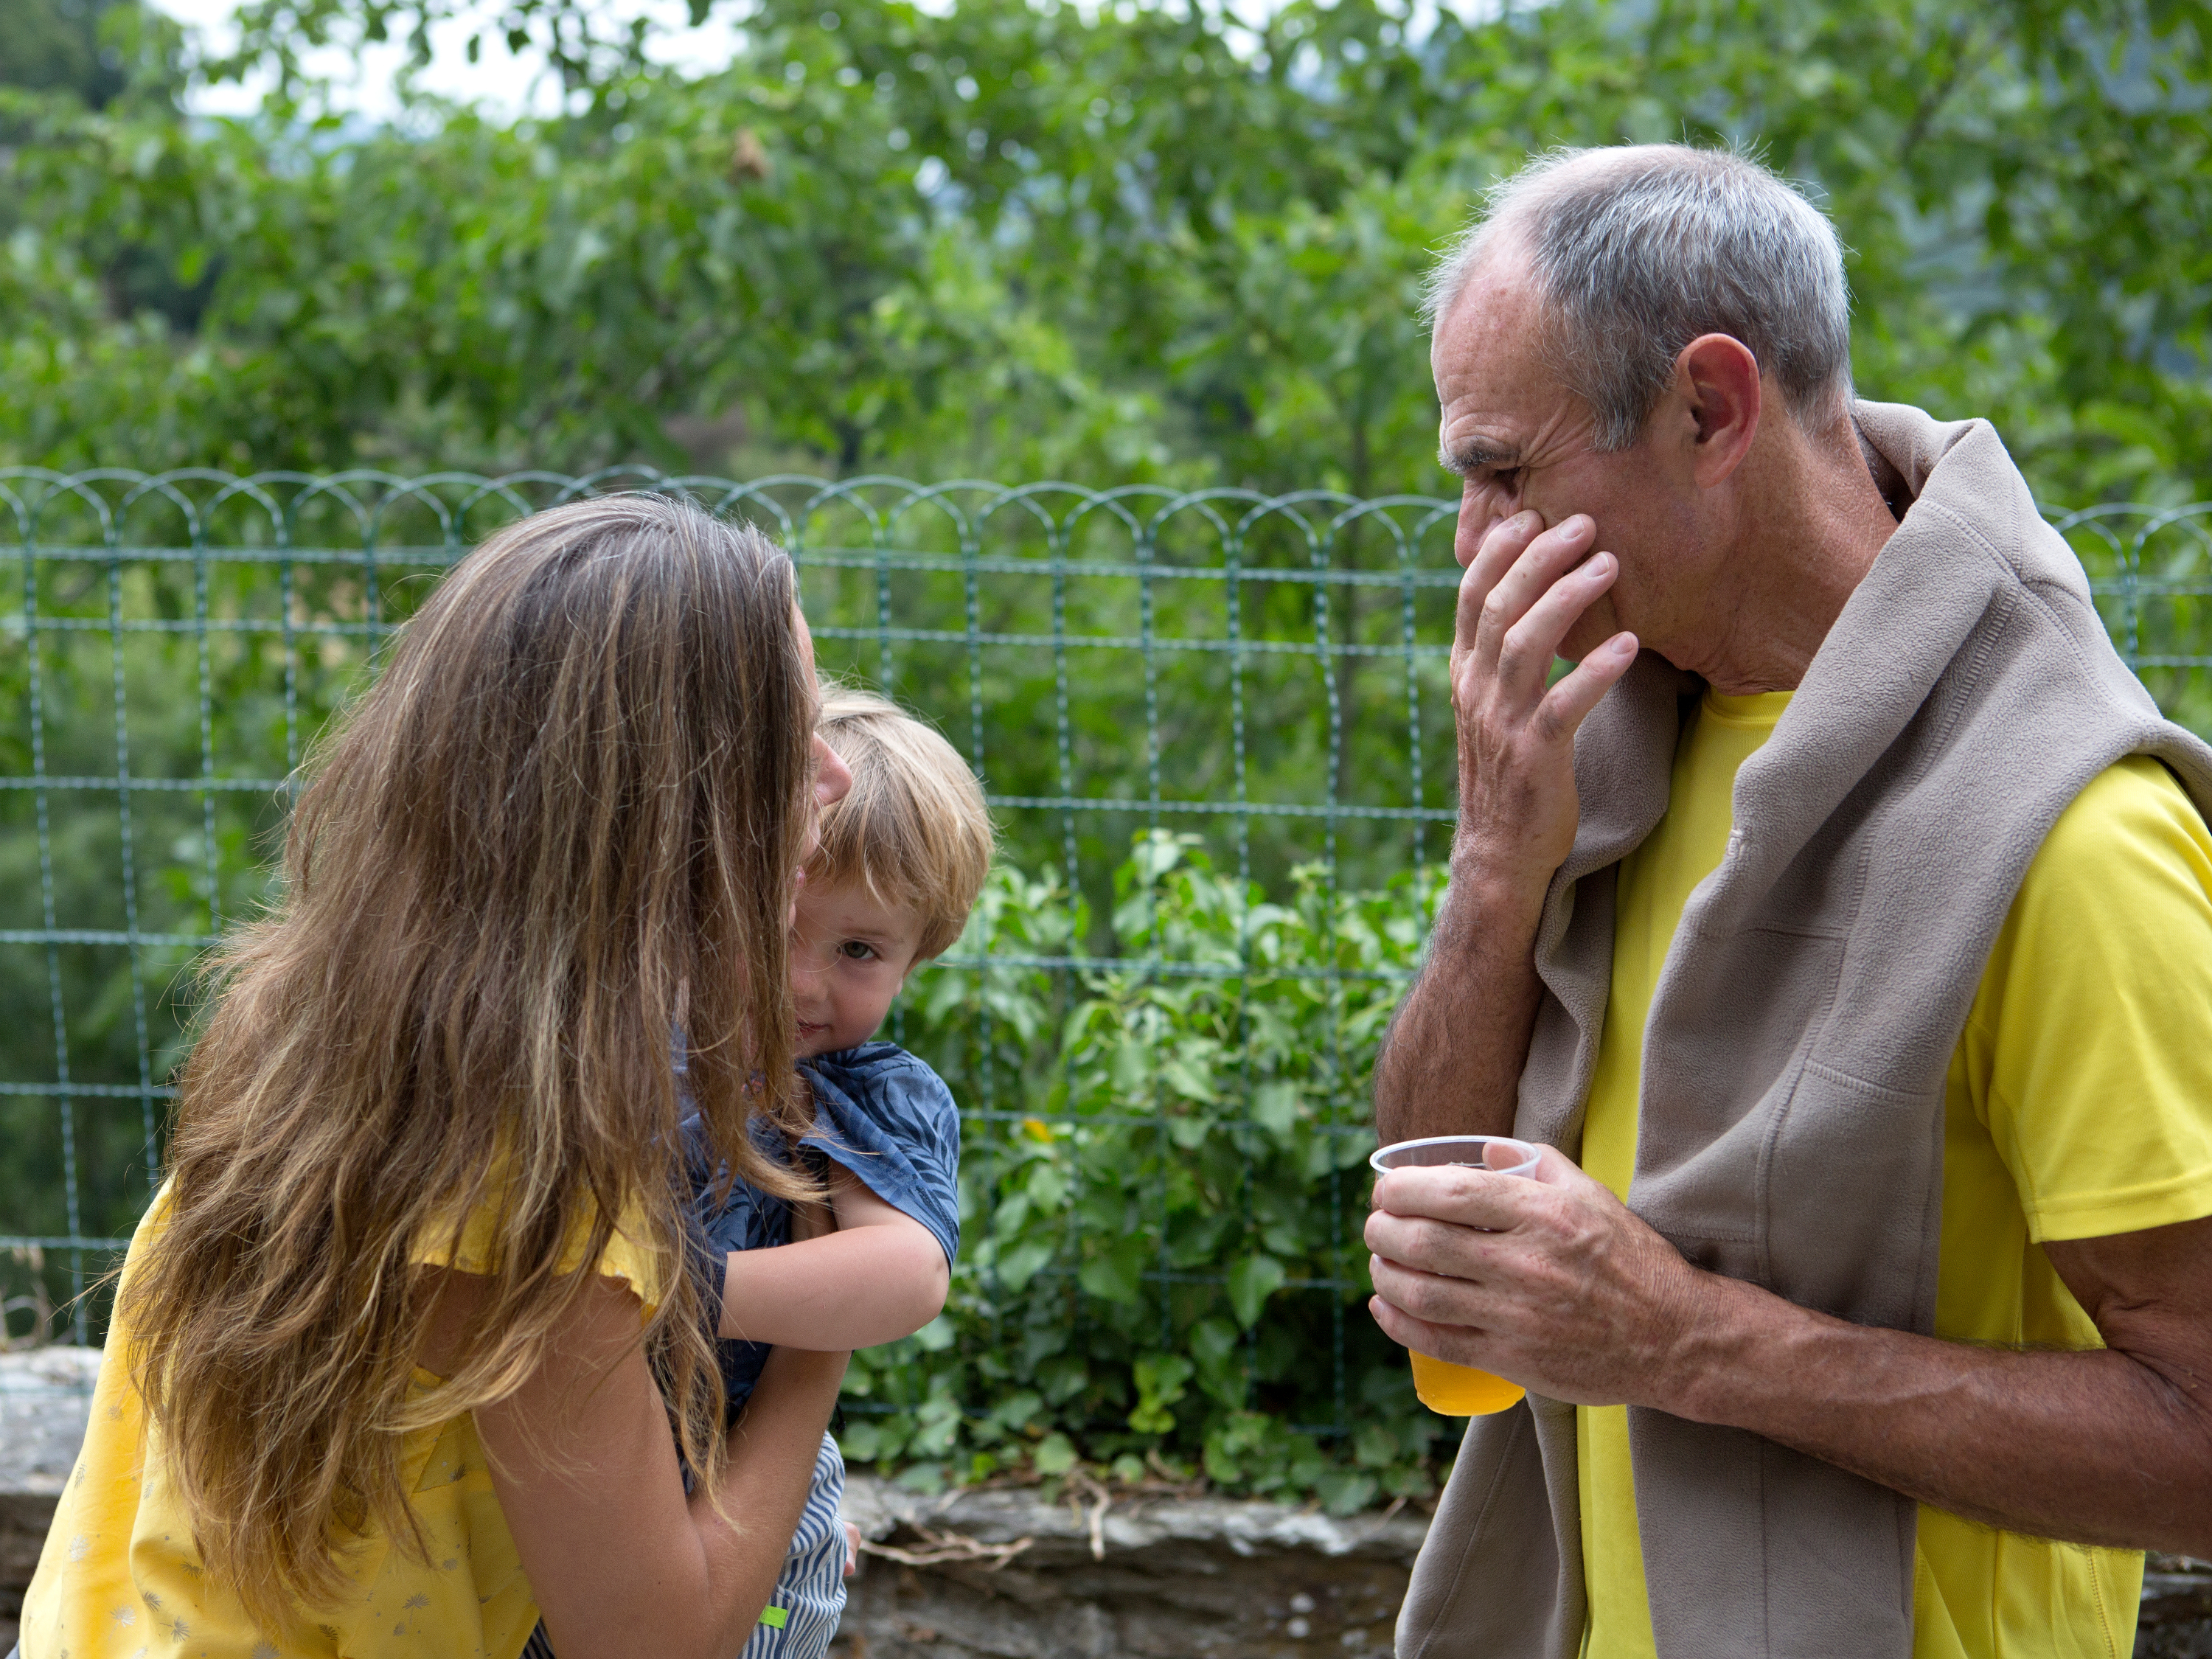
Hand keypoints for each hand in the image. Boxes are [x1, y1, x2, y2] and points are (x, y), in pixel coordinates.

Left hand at [1363, 1147, 1716, 1408]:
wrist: (1674, 1338)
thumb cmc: (1632, 1260)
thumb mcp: (1593, 1196)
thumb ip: (1537, 1165)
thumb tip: (1483, 1150)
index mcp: (1543, 1214)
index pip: (1449, 1191)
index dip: (1401, 1188)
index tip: (1387, 1189)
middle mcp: (1525, 1263)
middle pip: (1423, 1240)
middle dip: (1382, 1228)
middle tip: (1375, 1224)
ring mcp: (1517, 1316)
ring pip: (1421, 1291)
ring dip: (1383, 1273)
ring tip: (1378, 1260)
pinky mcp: (1513, 1359)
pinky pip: (1438, 1341)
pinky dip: (1399, 1323)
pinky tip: (1384, 1306)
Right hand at [1450, 511, 1638, 890]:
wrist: (1499, 850)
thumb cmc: (1511, 771)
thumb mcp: (1495, 706)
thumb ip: (1504, 656)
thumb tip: (1534, 599)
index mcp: (1464, 673)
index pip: (1472, 596)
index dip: (1500, 551)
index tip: (1533, 513)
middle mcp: (1476, 691)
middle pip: (1501, 607)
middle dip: (1541, 558)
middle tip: (1585, 524)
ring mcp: (1501, 723)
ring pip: (1526, 644)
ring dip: (1569, 598)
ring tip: (1611, 566)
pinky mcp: (1535, 756)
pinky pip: (1563, 704)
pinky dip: (1595, 670)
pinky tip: (1629, 644)